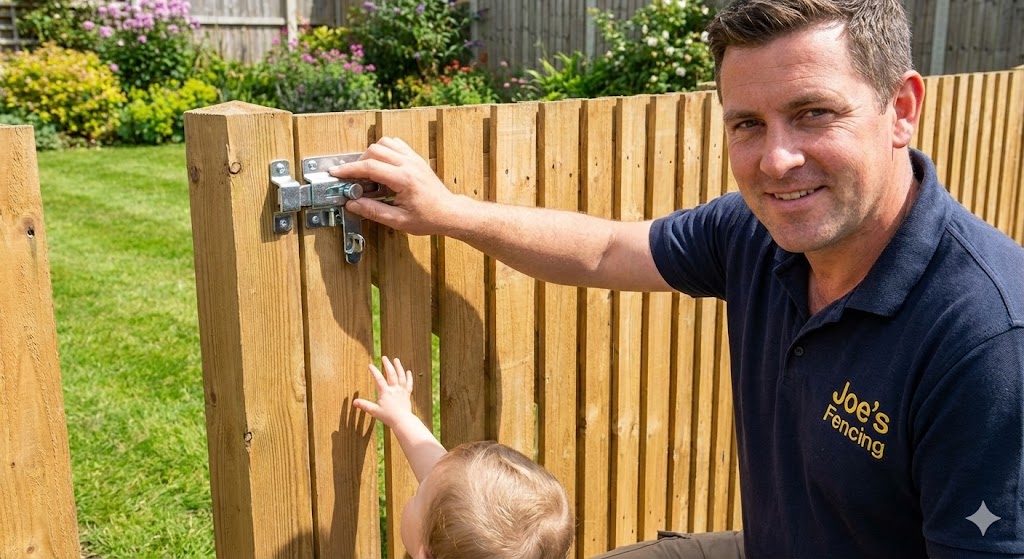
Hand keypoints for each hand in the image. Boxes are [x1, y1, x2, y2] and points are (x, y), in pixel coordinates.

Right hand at [329, 136, 465, 235]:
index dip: (350, 169)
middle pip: (374, 151)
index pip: (370, 167)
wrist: (449, 213)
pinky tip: (381, 165)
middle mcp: (409, 164)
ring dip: (371, 154)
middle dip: (358, 163)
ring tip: (367, 172)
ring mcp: (413, 159)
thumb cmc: (429, 218)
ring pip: (384, 143)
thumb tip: (352, 204)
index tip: (336, 172)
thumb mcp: (398, 220)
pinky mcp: (416, 158)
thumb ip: (373, 211)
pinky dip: (384, 150)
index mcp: (404, 179)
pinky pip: (395, 144)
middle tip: (353, 178)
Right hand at [352, 356, 415, 428]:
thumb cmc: (388, 417)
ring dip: (398, 367)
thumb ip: (364, 405)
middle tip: (384, 357)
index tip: (370, 365)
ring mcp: (402, 390)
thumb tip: (354, 402)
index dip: (374, 371)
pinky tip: (408, 371)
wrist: (403, 421)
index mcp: (385, 392)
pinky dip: (409, 377)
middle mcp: (394, 389)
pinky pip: (409, 383)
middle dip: (387, 364)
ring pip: (401, 376)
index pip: (378, 379)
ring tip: (396, 359)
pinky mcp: (407, 394)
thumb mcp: (374, 411)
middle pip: (391, 374)